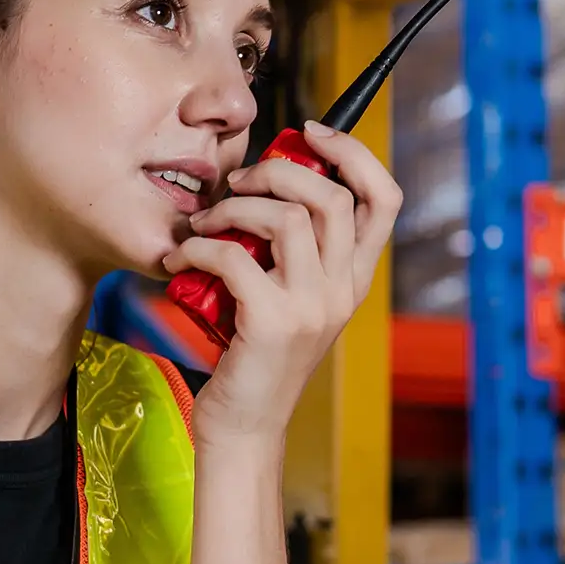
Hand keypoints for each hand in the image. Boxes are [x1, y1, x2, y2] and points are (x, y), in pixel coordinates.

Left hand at [164, 121, 400, 443]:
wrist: (243, 429)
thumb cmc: (254, 358)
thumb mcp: (290, 298)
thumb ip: (292, 251)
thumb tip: (264, 187)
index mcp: (353, 279)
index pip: (384, 198)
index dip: (354, 153)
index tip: (310, 133)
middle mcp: (343, 291)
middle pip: (334, 196)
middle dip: (279, 170)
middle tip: (239, 182)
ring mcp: (313, 308)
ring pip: (290, 218)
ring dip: (236, 208)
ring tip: (205, 223)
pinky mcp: (272, 324)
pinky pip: (235, 257)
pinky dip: (200, 249)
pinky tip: (180, 260)